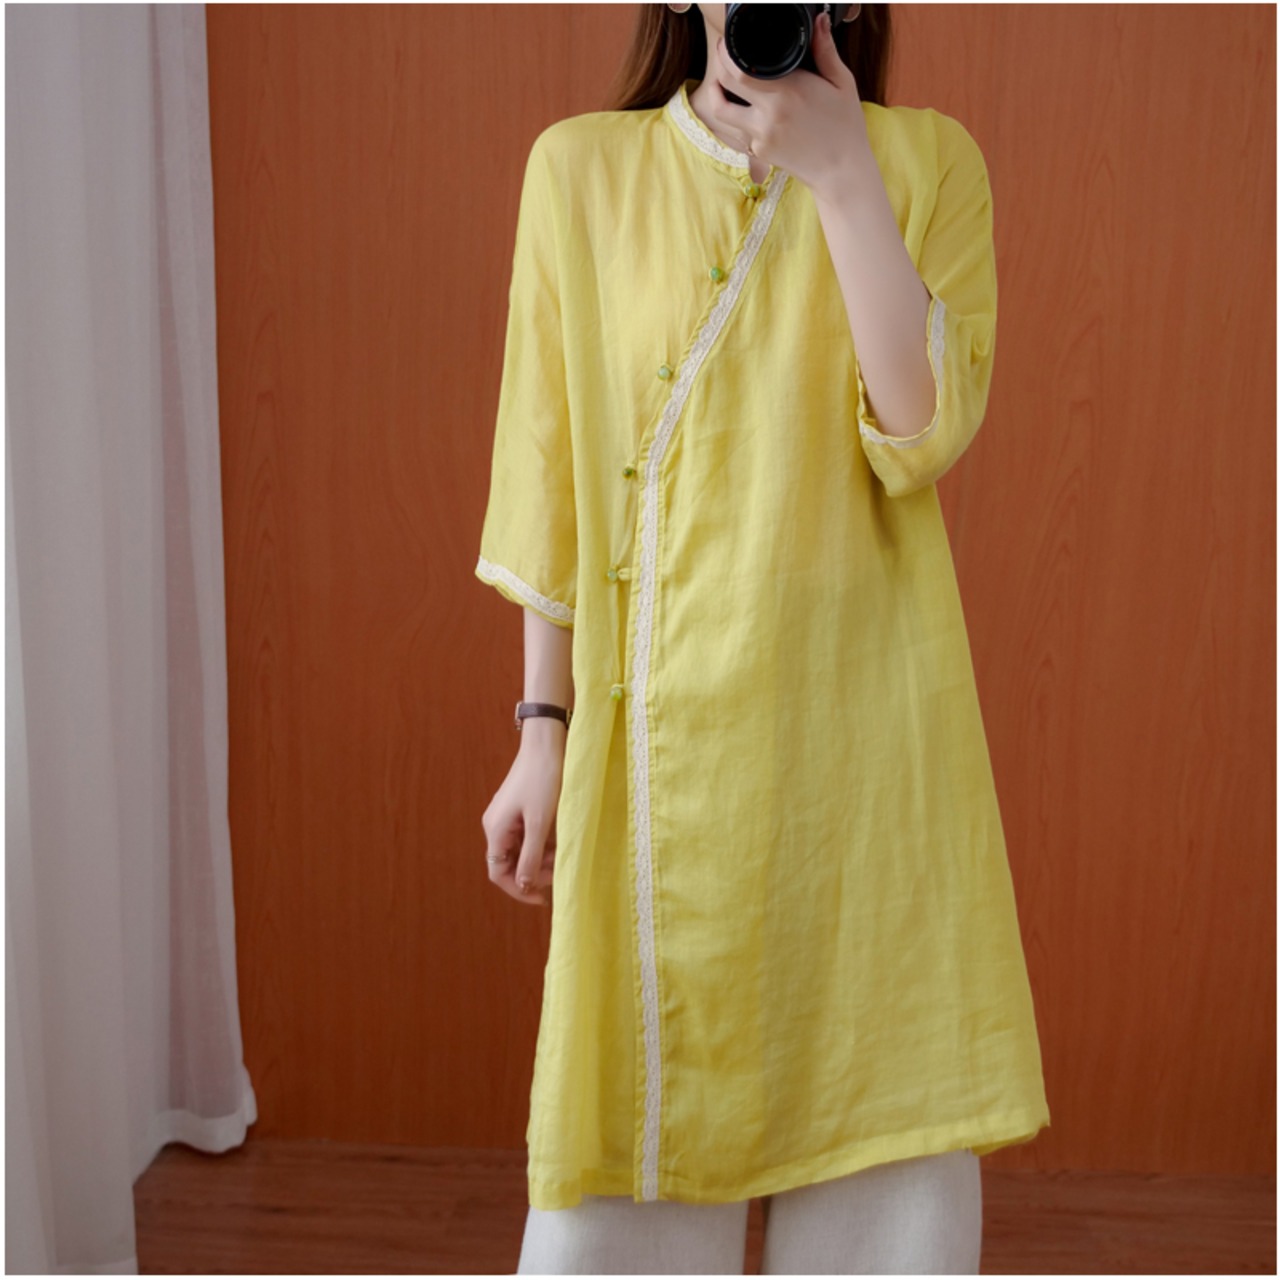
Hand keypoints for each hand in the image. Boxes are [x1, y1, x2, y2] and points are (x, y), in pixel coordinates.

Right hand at [481, 742, 562, 906]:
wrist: (546, 744)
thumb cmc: (543, 780)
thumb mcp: (539, 823)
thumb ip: (530, 856)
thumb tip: (523, 884)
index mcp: (495, 829)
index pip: (498, 872)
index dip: (518, 889)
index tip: (542, 898)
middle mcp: (497, 825)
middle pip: (509, 862)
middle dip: (533, 873)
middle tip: (559, 874)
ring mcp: (508, 817)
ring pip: (521, 850)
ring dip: (540, 859)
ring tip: (562, 858)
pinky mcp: (520, 809)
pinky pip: (528, 836)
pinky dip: (542, 844)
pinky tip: (559, 842)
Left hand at [706, 12, 873, 201]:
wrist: (841, 171)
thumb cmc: (845, 125)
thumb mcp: (841, 82)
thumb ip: (826, 50)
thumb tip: (820, 20)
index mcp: (788, 91)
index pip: (740, 69)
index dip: (727, 52)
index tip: (729, 43)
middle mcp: (769, 114)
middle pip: (724, 84)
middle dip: (718, 64)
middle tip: (724, 55)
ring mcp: (760, 136)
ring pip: (720, 111)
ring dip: (715, 93)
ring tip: (720, 82)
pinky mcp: (758, 152)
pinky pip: (736, 130)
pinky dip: (735, 116)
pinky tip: (742, 106)